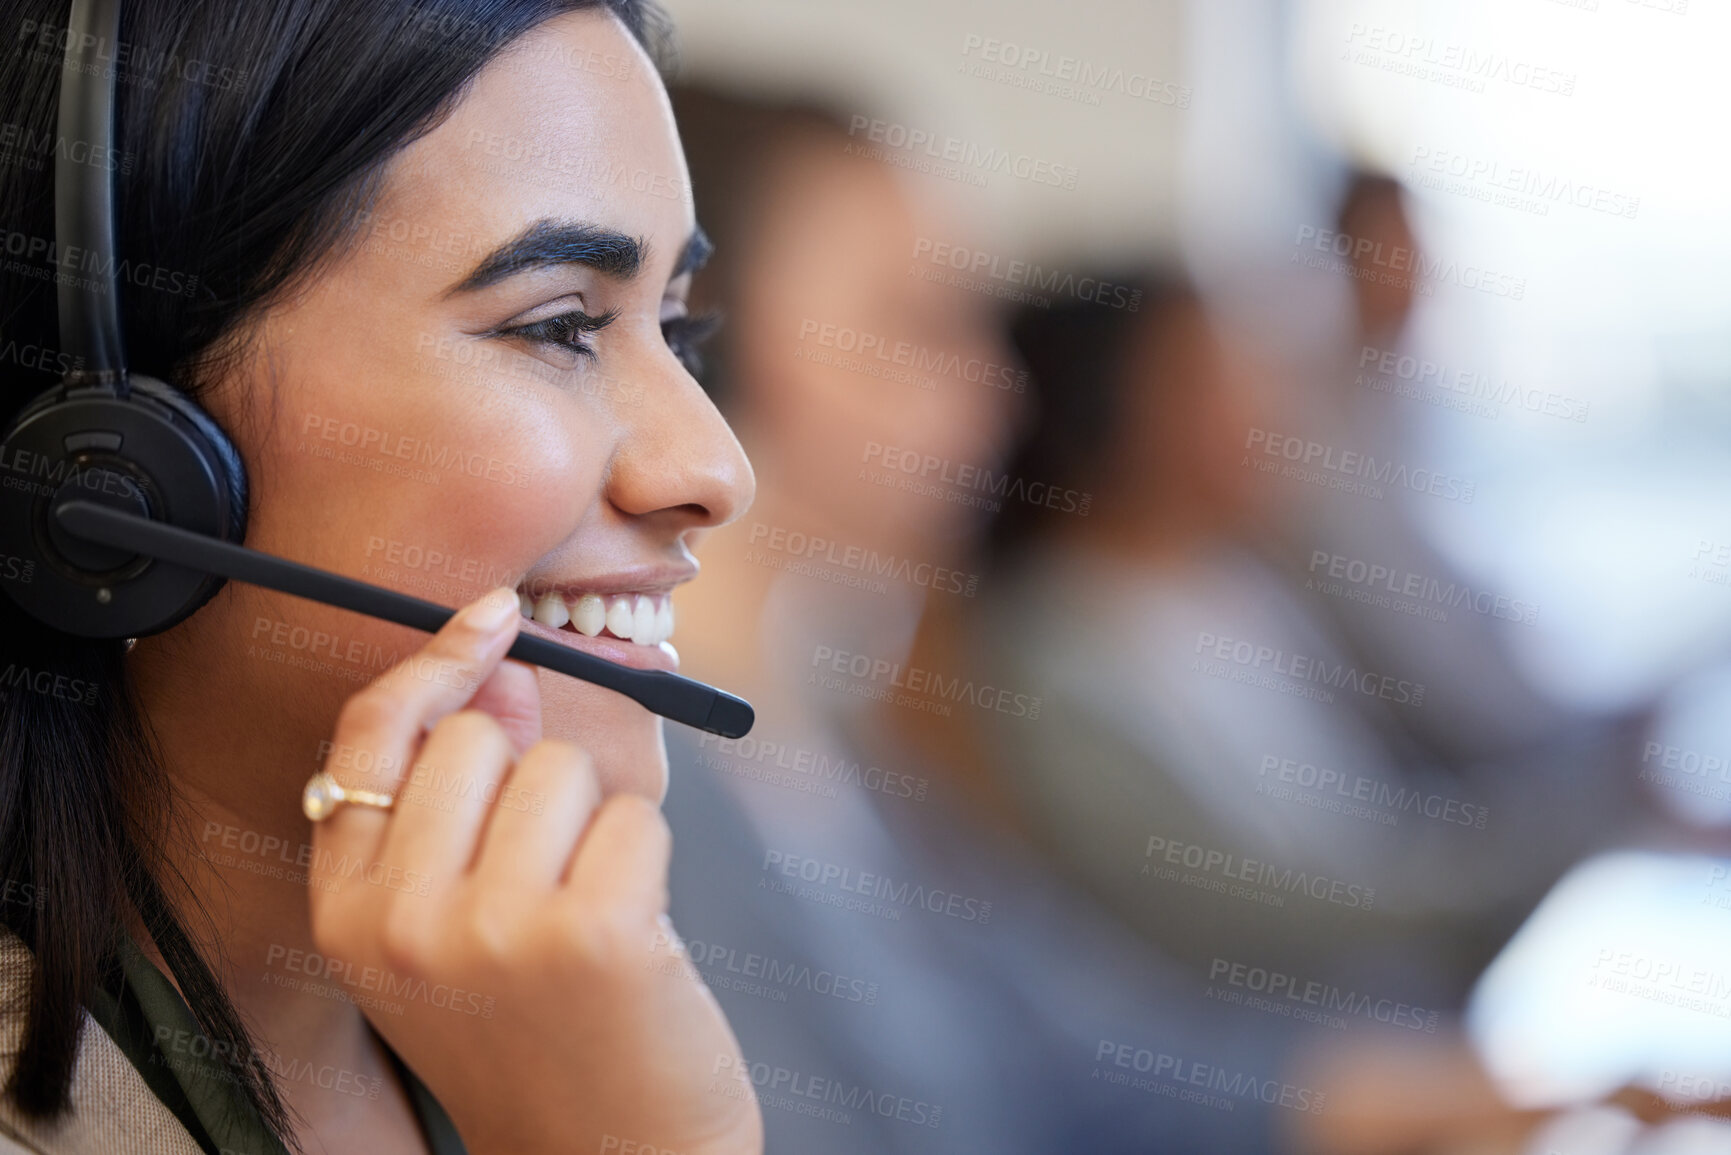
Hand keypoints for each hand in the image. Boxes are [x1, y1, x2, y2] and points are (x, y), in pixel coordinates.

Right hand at [306, 587, 761, 1154]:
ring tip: (589, 920)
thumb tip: (498, 678)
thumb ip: (449, 813)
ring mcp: (496, 929)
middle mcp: (404, 923)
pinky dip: (649, 864)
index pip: (369, 742)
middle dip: (534, 787)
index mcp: (348, 919)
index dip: (433, 665)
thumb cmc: (539, 1037)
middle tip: (550, 882)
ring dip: (595, 828)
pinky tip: (635, 944)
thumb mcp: (448, 938)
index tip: (490, 618)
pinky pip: (636, 817)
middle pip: (478, 740)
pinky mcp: (594, 932)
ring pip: (563, 769)